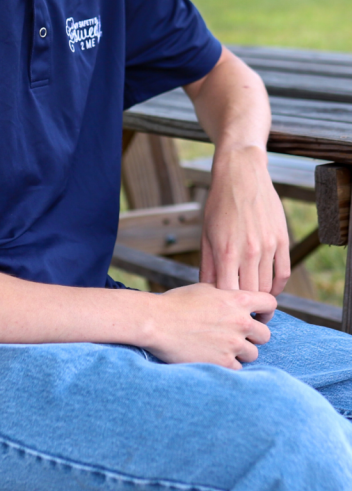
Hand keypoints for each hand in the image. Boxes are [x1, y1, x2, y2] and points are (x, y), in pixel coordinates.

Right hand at [140, 283, 275, 369]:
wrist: (156, 322)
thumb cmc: (176, 303)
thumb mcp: (205, 289)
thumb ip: (227, 296)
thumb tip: (238, 300)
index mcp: (238, 300)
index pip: (270, 304)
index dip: (265, 311)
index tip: (257, 316)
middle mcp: (240, 322)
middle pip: (265, 334)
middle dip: (253, 336)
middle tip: (235, 335)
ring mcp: (233, 344)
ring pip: (253, 354)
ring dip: (240, 352)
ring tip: (220, 347)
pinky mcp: (223, 363)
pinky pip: (238, 368)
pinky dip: (228, 364)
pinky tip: (213, 356)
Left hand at [200, 144, 290, 305]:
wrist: (241, 175)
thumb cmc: (218, 204)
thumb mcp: (206, 234)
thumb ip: (207, 266)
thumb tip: (207, 292)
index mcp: (225, 252)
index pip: (227, 294)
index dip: (225, 306)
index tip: (223, 312)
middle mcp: (248, 251)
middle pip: (250, 294)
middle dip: (245, 307)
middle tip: (240, 315)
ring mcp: (267, 246)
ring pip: (267, 286)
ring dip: (261, 297)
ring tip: (253, 303)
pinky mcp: (281, 240)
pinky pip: (283, 273)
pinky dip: (277, 286)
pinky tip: (269, 289)